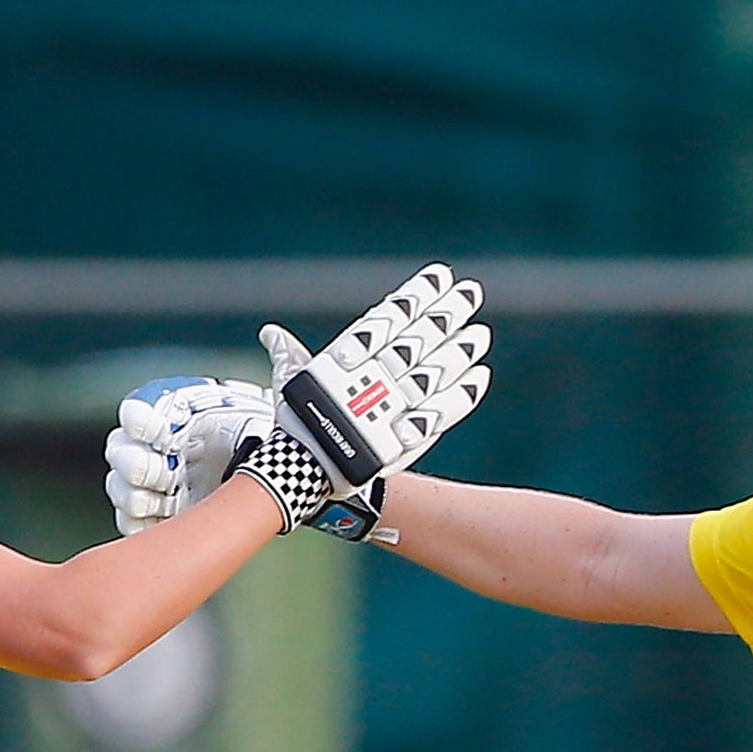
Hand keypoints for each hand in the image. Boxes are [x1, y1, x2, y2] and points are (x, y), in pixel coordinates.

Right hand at [105, 262, 491, 535]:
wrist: (299, 475)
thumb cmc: (292, 426)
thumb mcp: (290, 383)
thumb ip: (290, 354)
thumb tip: (271, 332)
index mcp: (345, 358)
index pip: (389, 317)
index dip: (417, 296)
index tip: (442, 276)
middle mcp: (370, 379)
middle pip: (416, 341)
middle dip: (447, 315)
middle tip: (472, 294)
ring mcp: (388, 408)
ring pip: (432, 373)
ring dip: (459, 352)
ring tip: (481, 334)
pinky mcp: (401, 439)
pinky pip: (438, 413)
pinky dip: (461, 396)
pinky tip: (480, 377)